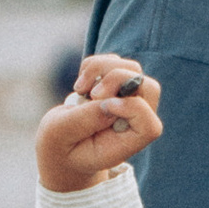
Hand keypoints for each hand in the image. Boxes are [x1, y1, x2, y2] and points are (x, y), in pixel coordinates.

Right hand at [36, 55, 162, 192]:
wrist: (58, 145)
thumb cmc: (59, 145)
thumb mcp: (59, 135)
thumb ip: (83, 120)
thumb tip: (109, 100)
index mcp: (124, 144)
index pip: (150, 125)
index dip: (131, 108)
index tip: (101, 105)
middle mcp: (133, 122)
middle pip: (149, 88)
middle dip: (118, 80)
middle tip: (92, 94)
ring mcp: (128, 102)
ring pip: (132, 69)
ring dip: (102, 69)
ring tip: (80, 88)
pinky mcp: (116, 85)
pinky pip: (115, 62)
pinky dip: (94, 66)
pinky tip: (81, 85)